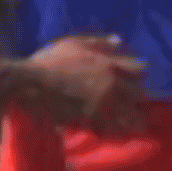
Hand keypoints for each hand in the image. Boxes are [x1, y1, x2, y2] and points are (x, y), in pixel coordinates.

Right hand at [20, 35, 144, 131]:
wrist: (31, 84)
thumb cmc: (50, 61)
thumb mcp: (74, 43)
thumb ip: (99, 42)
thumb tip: (120, 41)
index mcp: (110, 65)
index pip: (140, 69)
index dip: (137, 73)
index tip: (132, 75)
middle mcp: (112, 86)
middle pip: (139, 94)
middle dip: (136, 96)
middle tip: (131, 98)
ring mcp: (105, 106)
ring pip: (133, 117)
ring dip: (133, 117)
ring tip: (131, 118)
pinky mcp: (94, 122)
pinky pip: (115, 130)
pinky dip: (117, 130)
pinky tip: (114, 127)